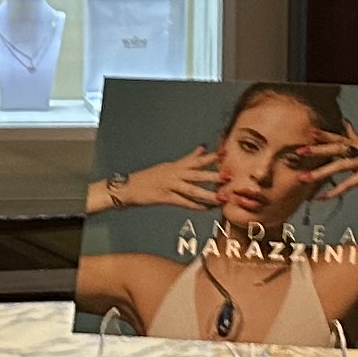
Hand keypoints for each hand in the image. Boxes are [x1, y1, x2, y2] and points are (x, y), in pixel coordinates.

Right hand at [98, 147, 223, 214]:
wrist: (128, 187)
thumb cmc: (150, 177)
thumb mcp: (169, 165)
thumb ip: (188, 158)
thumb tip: (203, 147)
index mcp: (176, 166)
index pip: (195, 160)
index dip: (210, 157)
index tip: (225, 153)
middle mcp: (174, 174)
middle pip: (196, 174)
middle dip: (213, 175)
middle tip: (229, 177)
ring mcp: (169, 185)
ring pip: (192, 190)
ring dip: (208, 194)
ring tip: (222, 198)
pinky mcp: (164, 197)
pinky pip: (183, 202)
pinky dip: (195, 206)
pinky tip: (206, 209)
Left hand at [288, 130, 357, 221]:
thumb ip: (356, 137)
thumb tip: (346, 123)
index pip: (339, 137)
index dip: (325, 134)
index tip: (309, 131)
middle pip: (336, 147)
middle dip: (317, 149)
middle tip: (299, 151)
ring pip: (339, 165)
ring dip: (319, 173)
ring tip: (304, 178)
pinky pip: (349, 183)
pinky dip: (335, 191)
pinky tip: (323, 197)